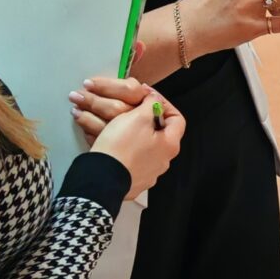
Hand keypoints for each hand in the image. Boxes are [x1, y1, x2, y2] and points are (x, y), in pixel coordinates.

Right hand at [71, 72, 186, 192]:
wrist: (102, 178)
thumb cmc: (123, 146)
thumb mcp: (138, 116)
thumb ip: (150, 104)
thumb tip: (154, 99)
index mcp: (169, 145)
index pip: (177, 119)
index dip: (164, 104)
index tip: (148, 98)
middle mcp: (163, 161)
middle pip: (159, 133)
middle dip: (145, 119)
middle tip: (131, 110)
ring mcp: (148, 173)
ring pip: (143, 146)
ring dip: (133, 134)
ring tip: (117, 126)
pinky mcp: (132, 180)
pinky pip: (131, 159)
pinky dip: (124, 149)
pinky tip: (111, 143)